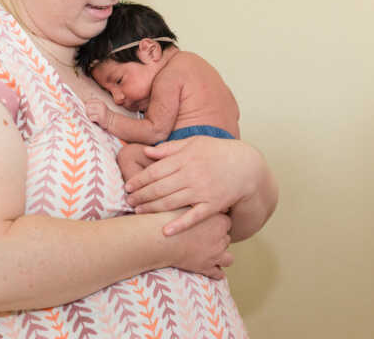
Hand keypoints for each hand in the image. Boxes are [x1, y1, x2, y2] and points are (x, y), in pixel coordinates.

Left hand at [85, 98, 110, 129]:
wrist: (113, 121)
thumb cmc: (105, 115)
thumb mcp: (101, 107)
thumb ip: (93, 105)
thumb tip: (83, 103)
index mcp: (100, 102)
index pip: (88, 101)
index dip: (86, 106)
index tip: (89, 110)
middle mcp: (100, 105)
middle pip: (87, 106)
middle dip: (86, 111)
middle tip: (90, 115)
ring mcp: (100, 111)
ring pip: (88, 112)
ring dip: (88, 116)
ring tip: (93, 118)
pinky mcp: (100, 118)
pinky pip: (91, 118)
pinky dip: (91, 120)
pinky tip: (95, 121)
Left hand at [125, 136, 275, 236]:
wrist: (246, 166)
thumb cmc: (217, 152)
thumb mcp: (194, 143)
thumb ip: (170, 148)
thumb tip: (147, 152)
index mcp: (185, 158)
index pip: (155, 171)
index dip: (139, 180)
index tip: (128, 186)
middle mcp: (192, 175)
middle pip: (159, 187)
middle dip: (141, 195)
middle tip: (128, 201)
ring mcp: (202, 191)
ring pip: (171, 202)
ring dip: (152, 208)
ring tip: (138, 211)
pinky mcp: (213, 205)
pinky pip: (194, 217)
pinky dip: (179, 225)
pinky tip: (165, 231)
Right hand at [166, 208, 232, 279]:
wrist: (159, 238)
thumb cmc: (169, 219)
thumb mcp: (184, 204)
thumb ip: (194, 203)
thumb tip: (196, 200)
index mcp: (218, 220)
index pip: (226, 221)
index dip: (217, 223)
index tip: (209, 223)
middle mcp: (220, 238)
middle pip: (226, 238)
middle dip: (218, 239)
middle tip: (205, 237)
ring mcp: (215, 254)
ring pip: (228, 258)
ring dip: (222, 256)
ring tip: (212, 254)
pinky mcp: (206, 267)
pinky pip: (217, 273)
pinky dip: (216, 273)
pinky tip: (213, 271)